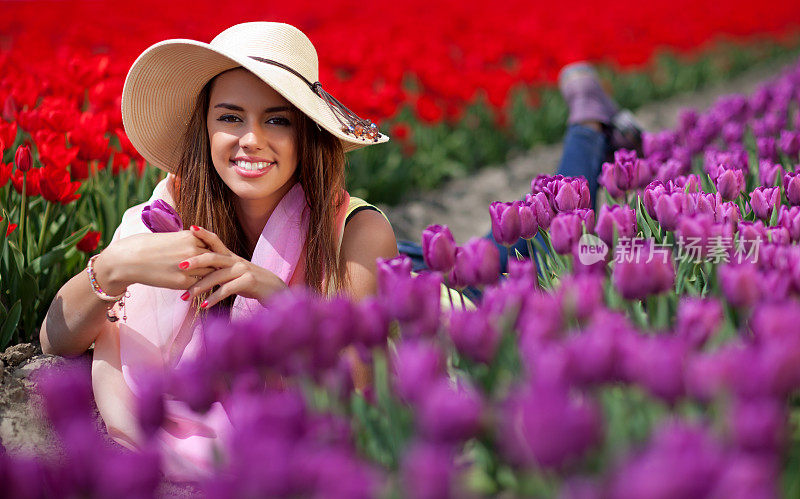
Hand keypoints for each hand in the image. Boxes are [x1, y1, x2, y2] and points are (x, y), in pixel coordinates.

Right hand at [96, 230, 215, 294]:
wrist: (126, 260)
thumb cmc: (145, 245)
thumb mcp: (170, 236)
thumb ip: (188, 241)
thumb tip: (201, 245)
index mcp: (190, 236)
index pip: (212, 245)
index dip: (213, 251)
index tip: (214, 257)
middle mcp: (192, 250)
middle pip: (214, 259)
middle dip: (214, 264)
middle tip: (217, 270)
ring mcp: (188, 267)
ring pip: (209, 273)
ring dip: (208, 276)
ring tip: (210, 279)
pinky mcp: (181, 282)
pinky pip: (198, 284)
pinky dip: (198, 285)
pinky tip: (195, 285)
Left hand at [180, 225, 287, 307]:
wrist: (275, 291)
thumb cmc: (250, 283)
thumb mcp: (234, 273)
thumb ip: (218, 270)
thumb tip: (197, 271)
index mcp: (231, 257)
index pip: (216, 241)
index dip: (204, 233)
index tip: (190, 228)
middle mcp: (236, 261)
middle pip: (212, 257)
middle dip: (195, 261)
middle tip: (180, 266)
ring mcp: (243, 270)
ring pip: (216, 276)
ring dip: (199, 287)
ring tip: (184, 297)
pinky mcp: (248, 282)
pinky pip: (227, 290)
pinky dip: (214, 298)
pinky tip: (204, 306)